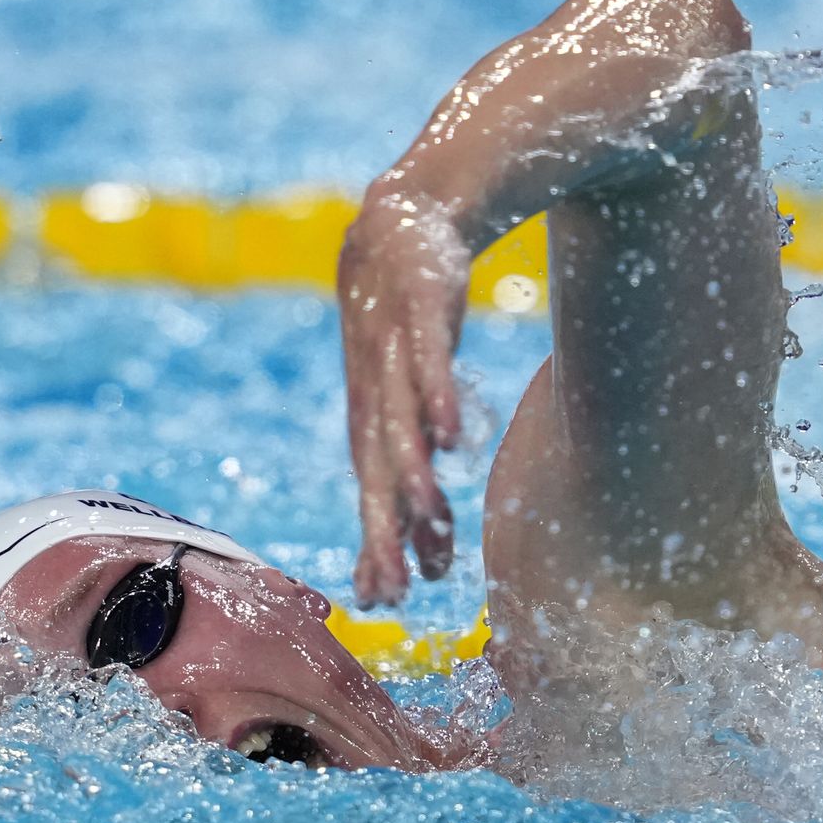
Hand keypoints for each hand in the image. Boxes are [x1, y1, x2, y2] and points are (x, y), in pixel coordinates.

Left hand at [338, 193, 472, 605]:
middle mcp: (374, 393)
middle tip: (392, 587)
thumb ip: (418, 472)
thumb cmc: (405, 328)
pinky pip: (431, 362)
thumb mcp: (408, 402)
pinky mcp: (421, 311)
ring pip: (402, 423)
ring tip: (430, 517)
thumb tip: (431, 548)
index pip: (372, 496)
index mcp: (369, 419)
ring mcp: (394, 351)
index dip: (377, 546)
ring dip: (414, 471)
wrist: (400, 221)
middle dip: (382, 531)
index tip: (386, 601)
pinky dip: (439, 398)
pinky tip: (453, 437)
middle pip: (377, 472)